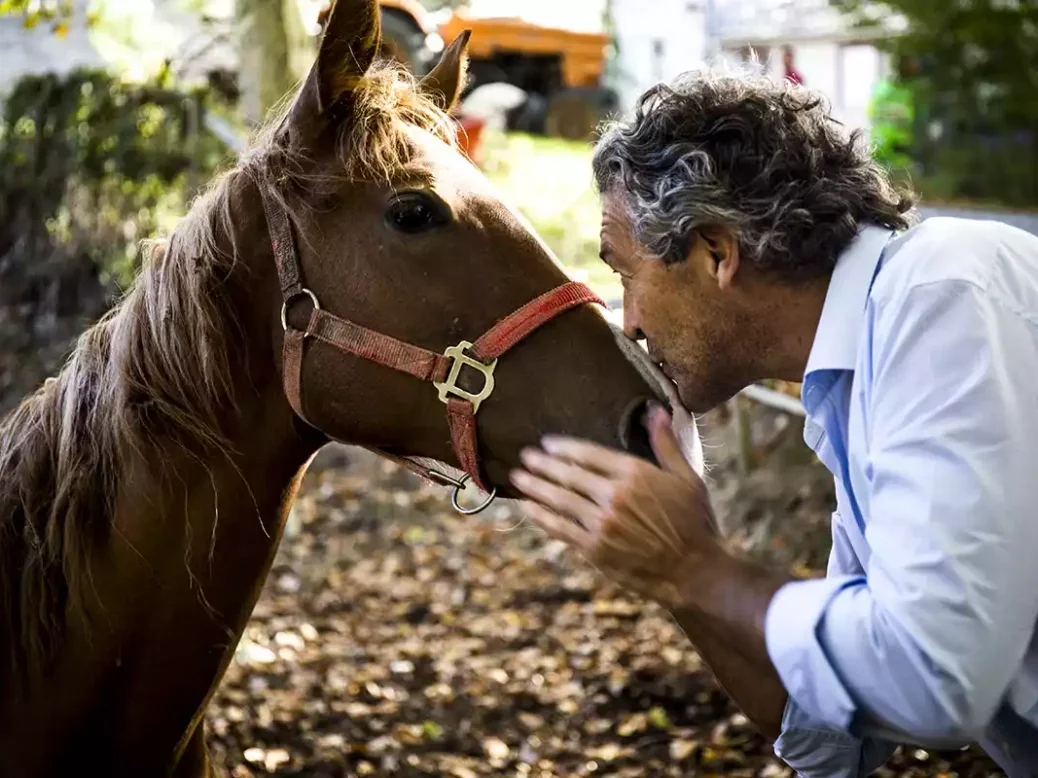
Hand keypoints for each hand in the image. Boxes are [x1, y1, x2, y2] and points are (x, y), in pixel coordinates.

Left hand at [510, 405, 723, 608]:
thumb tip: (657, 411)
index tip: (547, 443)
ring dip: (535, 488)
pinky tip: (529, 509)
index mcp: (635, 474)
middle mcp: (614, 496)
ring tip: (517, 478)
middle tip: (524, 456)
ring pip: (559, 501)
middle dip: (542, 464)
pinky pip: (561, 529)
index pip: (589, 453)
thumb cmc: (694, 523)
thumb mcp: (687, 478)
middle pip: (568, 475)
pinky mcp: (595, 549)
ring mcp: (602, 524)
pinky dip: (542, 517)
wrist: (694, 572)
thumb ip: (666, 444)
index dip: (564, 447)